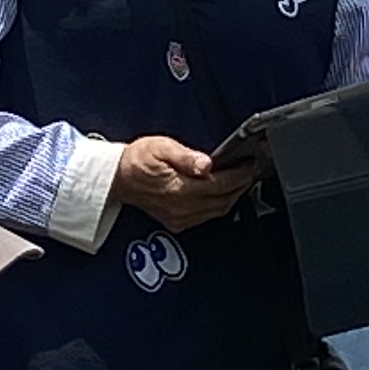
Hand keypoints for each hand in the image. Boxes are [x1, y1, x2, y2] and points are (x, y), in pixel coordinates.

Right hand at [116, 135, 253, 230]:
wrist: (116, 178)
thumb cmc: (136, 161)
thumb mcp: (159, 147)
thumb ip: (184, 156)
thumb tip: (205, 163)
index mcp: (179, 189)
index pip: (221, 185)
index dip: (240, 175)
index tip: (252, 165)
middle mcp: (182, 208)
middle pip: (224, 201)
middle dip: (241, 186)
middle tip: (252, 171)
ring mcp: (179, 218)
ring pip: (218, 211)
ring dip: (232, 196)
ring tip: (242, 180)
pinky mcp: (177, 222)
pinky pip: (206, 217)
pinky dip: (219, 205)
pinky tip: (223, 194)